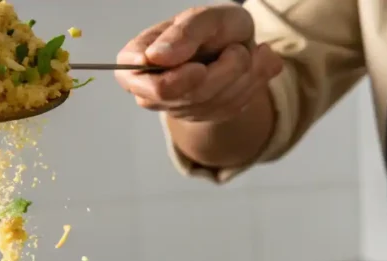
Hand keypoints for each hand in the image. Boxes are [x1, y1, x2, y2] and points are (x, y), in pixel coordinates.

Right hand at [116, 5, 282, 122]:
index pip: (147, 84)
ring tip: (247, 53)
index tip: (201, 68)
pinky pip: (228, 110)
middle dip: (223, 73)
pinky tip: (251, 68)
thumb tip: (155, 56)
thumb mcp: (207, 18)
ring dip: (242, 77)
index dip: (178, 80)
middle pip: (185, 98)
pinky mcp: (199, 118)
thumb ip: (184, 33)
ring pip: (212, 105)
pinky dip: (248, 87)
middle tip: (238, 49)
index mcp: (136, 61)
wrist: (236, 42)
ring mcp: (173, 107)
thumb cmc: (215, 27)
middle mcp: (149, 90)